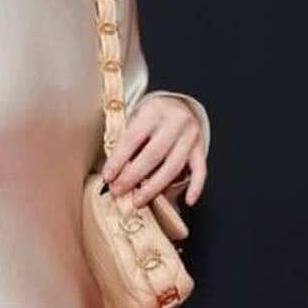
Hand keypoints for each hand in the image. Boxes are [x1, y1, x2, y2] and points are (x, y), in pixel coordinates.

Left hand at [101, 92, 206, 207]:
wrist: (179, 106)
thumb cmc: (151, 118)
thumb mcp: (135, 119)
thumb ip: (126, 143)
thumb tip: (112, 174)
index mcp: (153, 111)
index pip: (132, 139)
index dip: (118, 160)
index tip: (107, 177)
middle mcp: (175, 121)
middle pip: (153, 154)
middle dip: (133, 176)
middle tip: (118, 191)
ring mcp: (190, 136)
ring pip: (173, 166)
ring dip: (154, 187)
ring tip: (138, 200)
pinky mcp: (200, 148)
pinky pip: (200, 170)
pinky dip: (196, 187)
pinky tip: (188, 201)